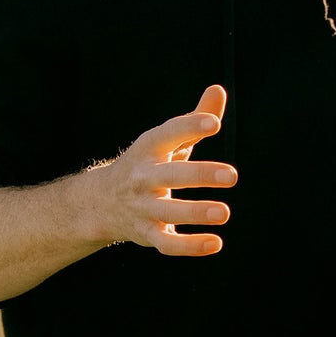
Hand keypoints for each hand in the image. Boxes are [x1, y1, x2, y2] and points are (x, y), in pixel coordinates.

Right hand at [87, 85, 236, 255]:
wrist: (103, 202)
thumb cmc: (148, 165)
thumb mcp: (167, 141)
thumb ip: (195, 119)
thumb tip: (218, 89)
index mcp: (150, 148)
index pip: (169, 133)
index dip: (190, 127)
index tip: (214, 124)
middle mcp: (143, 177)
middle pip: (171, 174)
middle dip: (201, 174)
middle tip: (233, 175)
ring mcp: (143, 207)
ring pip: (169, 211)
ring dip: (196, 213)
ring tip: (224, 212)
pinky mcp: (147, 234)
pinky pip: (167, 243)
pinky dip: (190, 247)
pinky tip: (216, 243)